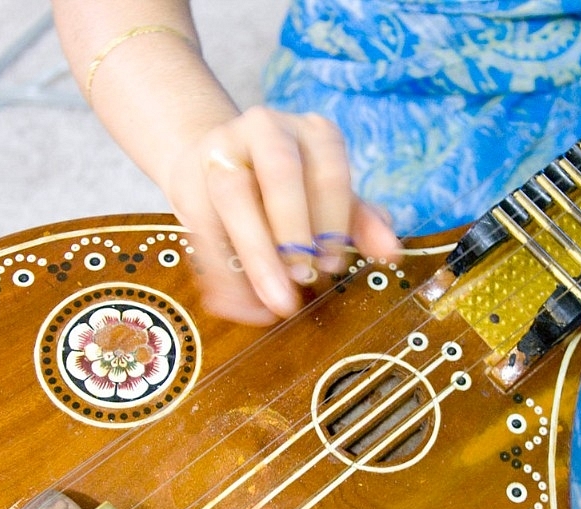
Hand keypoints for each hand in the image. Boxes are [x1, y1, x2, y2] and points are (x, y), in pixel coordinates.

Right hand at [162, 106, 400, 324]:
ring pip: (234, 197)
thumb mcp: (329, 199)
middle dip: (294, 232)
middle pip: (281, 175)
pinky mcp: (189, 181)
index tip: (333, 265)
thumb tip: (391, 253)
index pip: (330, 171)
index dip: (334, 222)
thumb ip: (362, 222)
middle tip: (305, 279)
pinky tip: (239, 307)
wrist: (217, 160)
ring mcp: (223, 149)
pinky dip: (222, 275)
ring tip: (275, 301)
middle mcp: (267, 129)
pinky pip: (203, 229)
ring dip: (257, 254)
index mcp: (313, 132)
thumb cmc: (288, 186)